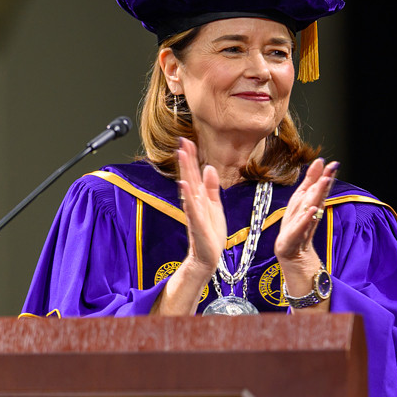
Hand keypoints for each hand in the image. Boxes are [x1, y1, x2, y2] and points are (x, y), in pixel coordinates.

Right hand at [176, 136, 225, 275]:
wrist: (209, 255)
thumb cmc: (211, 232)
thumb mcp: (215, 205)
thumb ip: (211, 187)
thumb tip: (209, 167)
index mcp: (199, 197)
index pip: (194, 173)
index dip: (191, 157)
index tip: (188, 140)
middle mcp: (194, 201)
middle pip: (189, 176)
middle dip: (186, 159)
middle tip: (182, 141)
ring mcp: (194, 211)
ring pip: (189, 187)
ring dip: (185, 171)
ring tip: (181, 155)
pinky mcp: (197, 223)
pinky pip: (192, 208)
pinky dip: (188, 197)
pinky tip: (184, 185)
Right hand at [275, 157, 336, 300]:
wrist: (291, 255)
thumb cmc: (298, 227)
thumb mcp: (307, 204)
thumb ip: (312, 183)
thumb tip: (322, 162)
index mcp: (301, 203)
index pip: (311, 187)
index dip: (319, 175)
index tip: (328, 162)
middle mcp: (297, 211)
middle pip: (309, 195)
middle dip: (318, 181)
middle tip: (328, 168)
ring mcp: (294, 225)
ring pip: (305, 209)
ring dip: (314, 196)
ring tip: (323, 182)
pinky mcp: (291, 239)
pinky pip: (300, 228)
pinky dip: (306, 219)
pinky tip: (312, 210)